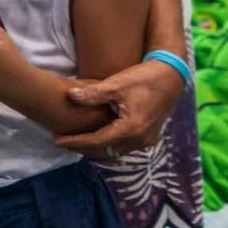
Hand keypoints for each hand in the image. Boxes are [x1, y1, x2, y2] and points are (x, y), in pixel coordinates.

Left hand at [55, 61, 184, 160]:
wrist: (171, 76)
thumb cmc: (144, 78)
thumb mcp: (117, 84)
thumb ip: (93, 93)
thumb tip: (70, 96)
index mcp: (131, 129)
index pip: (96, 141)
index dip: (75, 142)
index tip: (57, 140)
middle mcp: (139, 140)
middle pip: (104, 151)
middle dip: (82, 148)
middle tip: (63, 142)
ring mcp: (146, 141)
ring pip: (114, 151)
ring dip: (96, 148)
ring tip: (76, 141)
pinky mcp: (149, 138)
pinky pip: (124, 147)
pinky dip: (109, 145)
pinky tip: (98, 138)